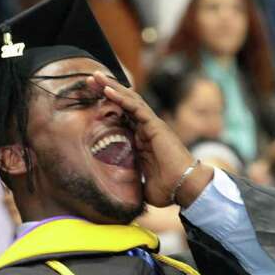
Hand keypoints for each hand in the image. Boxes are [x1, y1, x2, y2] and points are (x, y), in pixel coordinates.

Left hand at [86, 72, 213, 206]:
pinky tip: (108, 90)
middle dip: (106, 91)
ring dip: (111, 88)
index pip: (121, 118)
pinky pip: (136, 107)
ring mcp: (150, 125)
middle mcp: (145, 129)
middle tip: (90, 80)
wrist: (185, 188)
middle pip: (123, 104)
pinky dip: (121, 97)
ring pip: (128, 100)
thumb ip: (131, 185)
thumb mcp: (141, 187)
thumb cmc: (167, 189)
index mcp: (140, 141)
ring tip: (95, 77)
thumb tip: (119, 197)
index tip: (90, 100)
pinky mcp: (155, 125)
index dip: (107, 107)